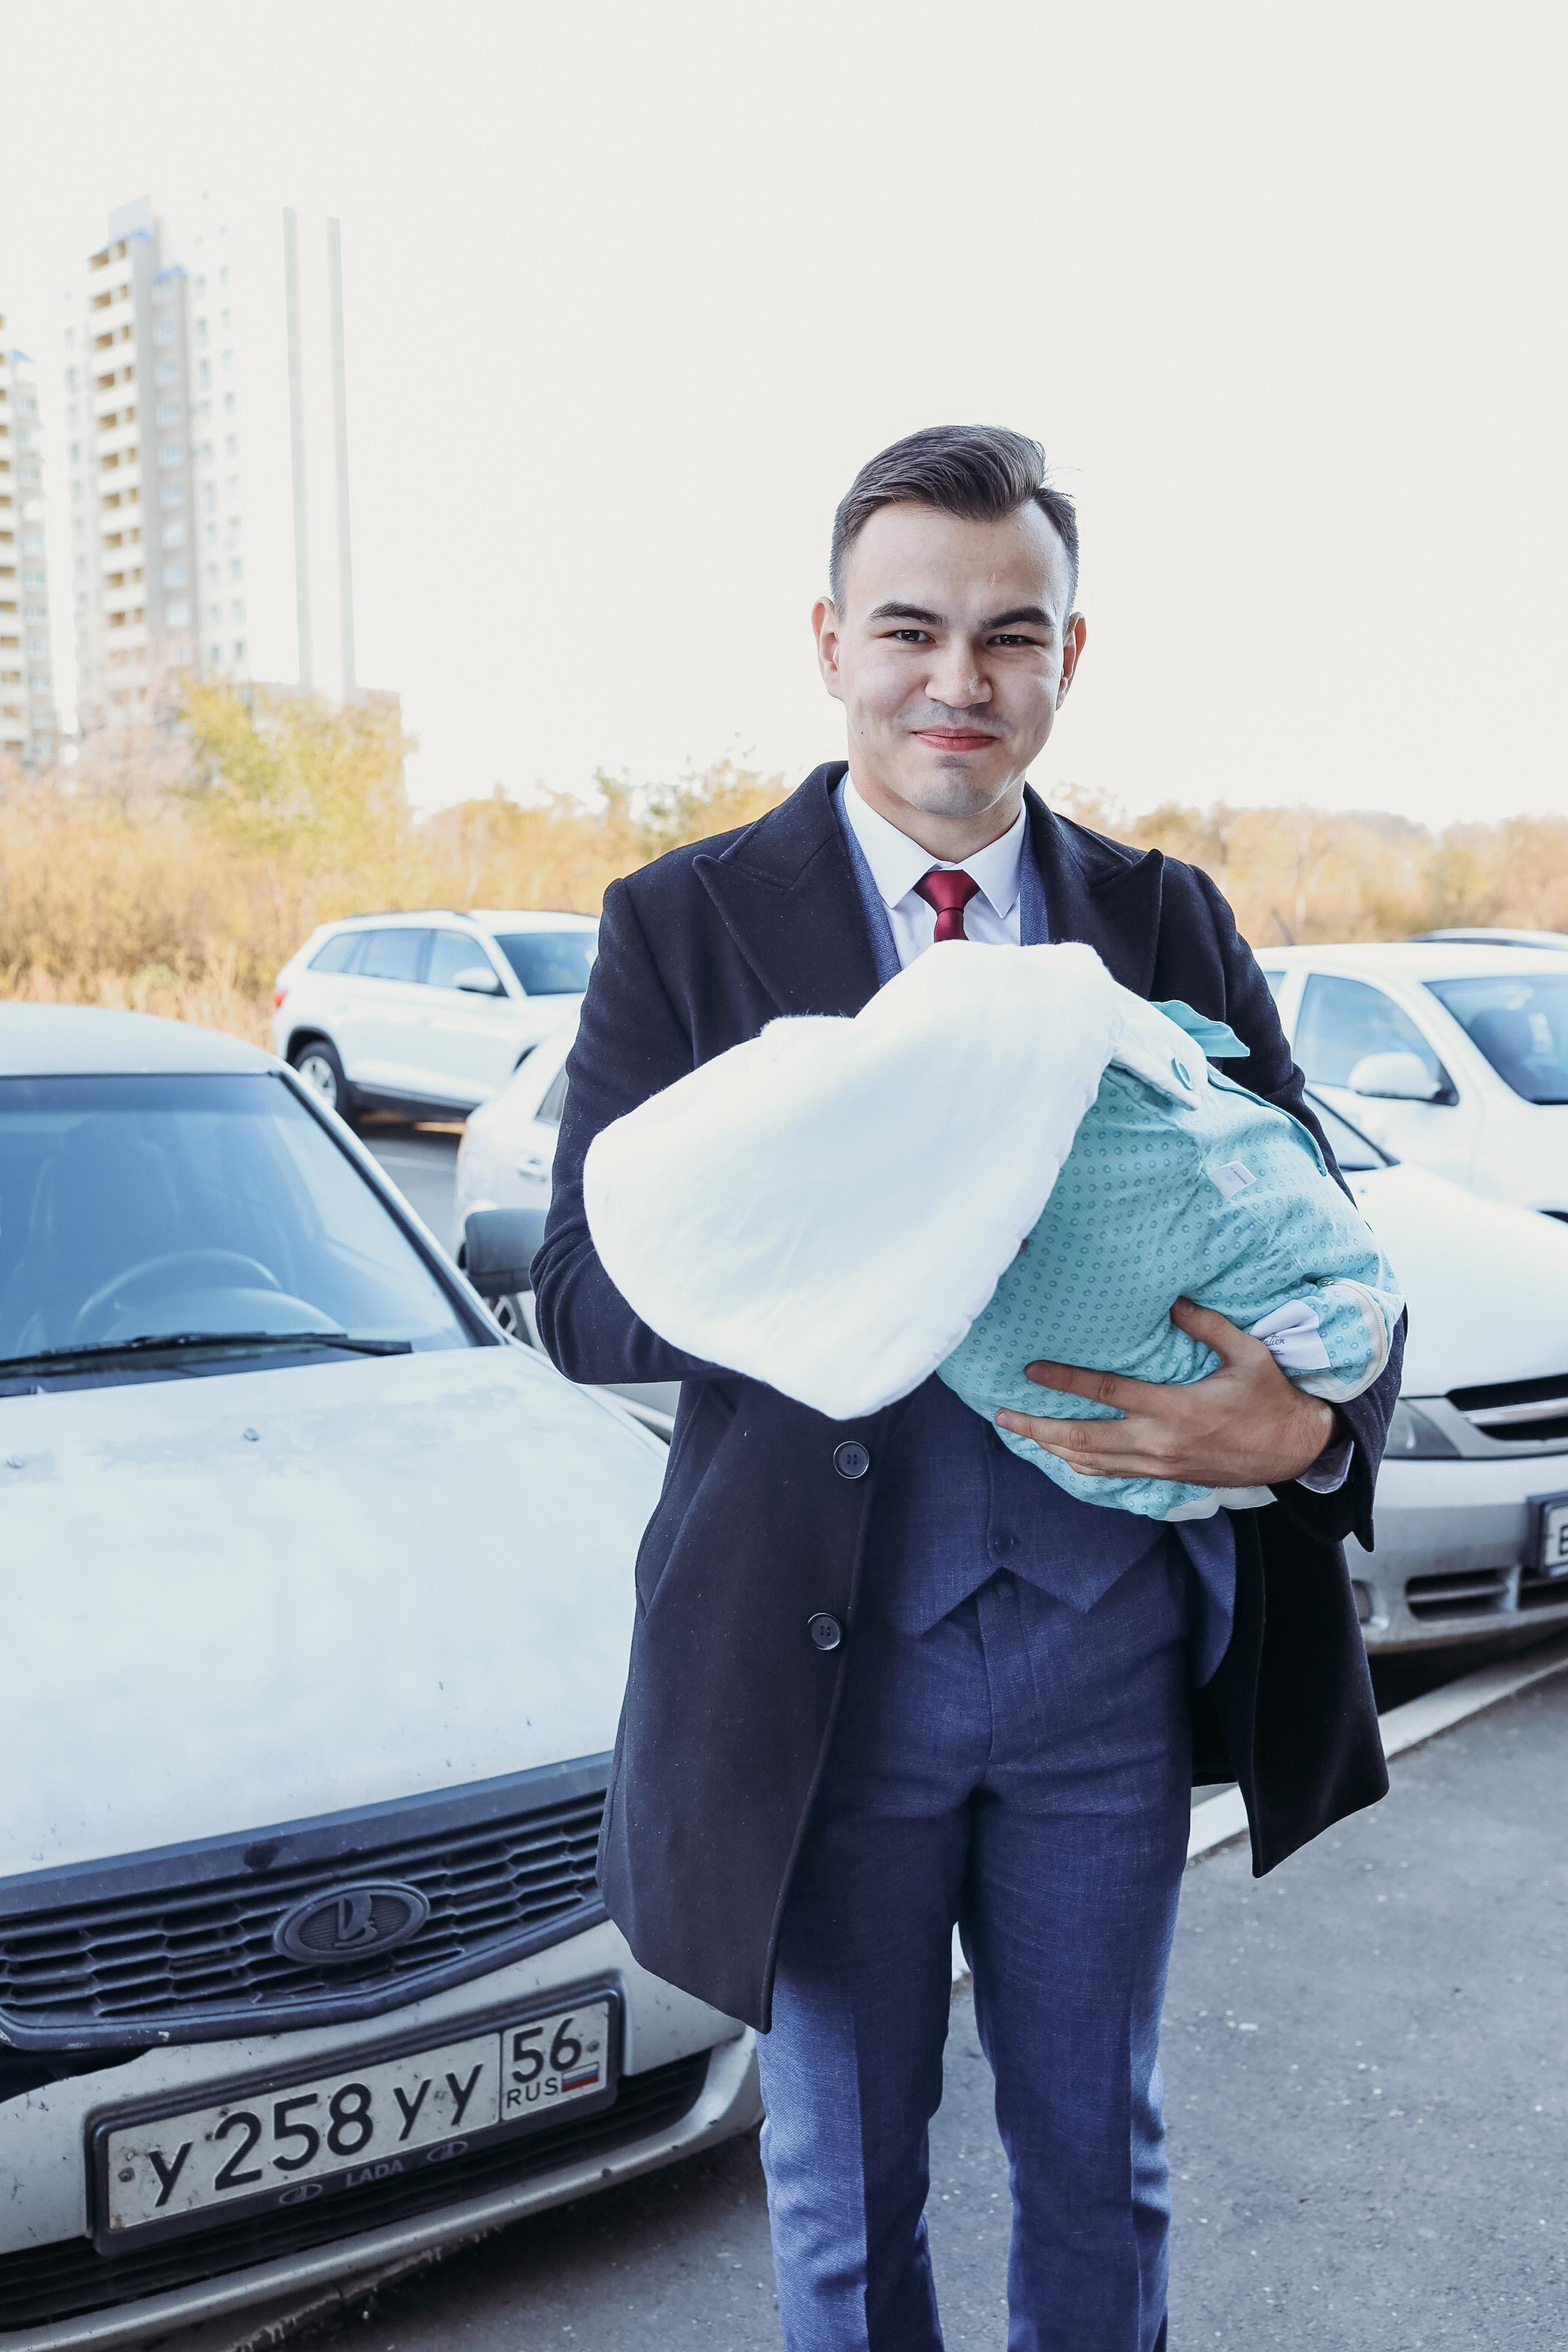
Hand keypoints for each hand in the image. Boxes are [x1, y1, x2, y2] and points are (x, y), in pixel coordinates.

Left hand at [994, 1298, 1337, 1488]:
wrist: (1294, 1451)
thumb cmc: (1271, 1399)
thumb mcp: (1249, 1355)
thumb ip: (1208, 1326)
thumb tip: (1173, 1299)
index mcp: (1176, 1408)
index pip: (1106, 1393)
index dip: (1065, 1381)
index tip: (1031, 1371)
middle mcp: (1159, 1441)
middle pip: (1083, 1437)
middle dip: (1038, 1426)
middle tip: (1003, 1415)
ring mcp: (1159, 1464)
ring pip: (1090, 1461)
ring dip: (1051, 1447)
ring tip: (1020, 1433)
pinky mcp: (1163, 1477)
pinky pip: (1111, 1474)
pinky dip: (1079, 1465)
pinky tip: (1060, 1454)